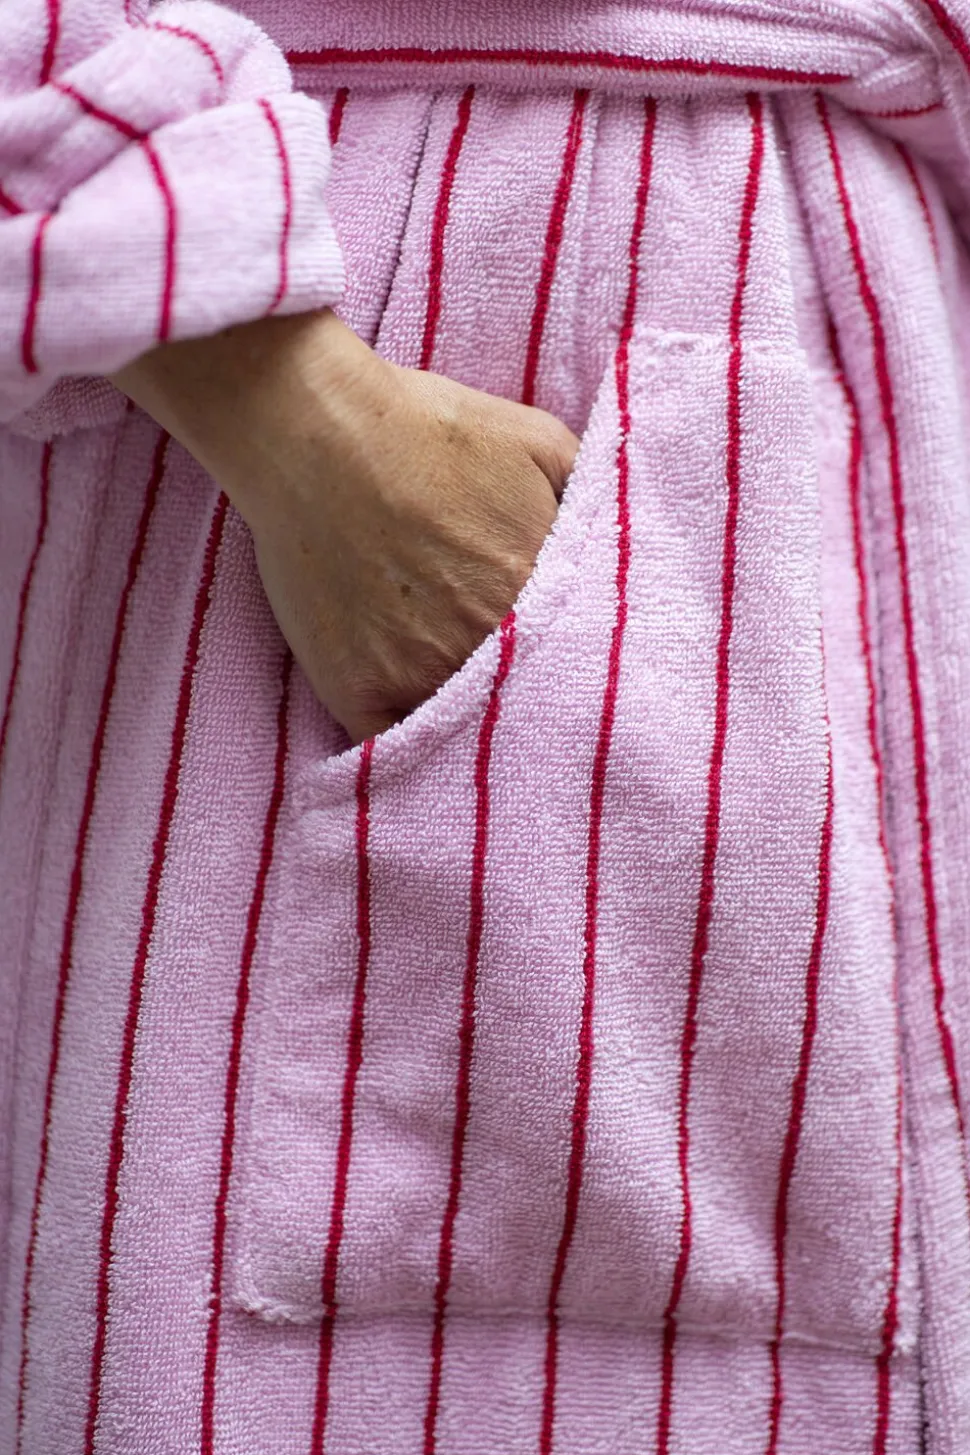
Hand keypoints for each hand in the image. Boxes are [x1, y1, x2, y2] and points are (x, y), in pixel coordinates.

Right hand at [111, 310, 580, 745]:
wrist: (317, 431)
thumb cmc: (427, 427)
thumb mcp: (542, 440)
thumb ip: (592, 500)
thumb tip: (618, 546)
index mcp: (540, 598)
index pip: (576, 661)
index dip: (566, 657)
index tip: (553, 651)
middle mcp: (486, 650)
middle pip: (521, 702)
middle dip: (521, 693)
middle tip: (501, 674)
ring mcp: (419, 677)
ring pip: (464, 731)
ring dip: (468, 723)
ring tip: (451, 691)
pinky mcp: (357, 693)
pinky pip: (393, 747)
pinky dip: (404, 743)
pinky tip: (408, 721)